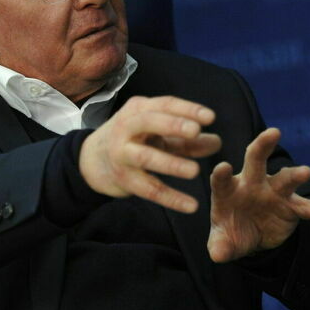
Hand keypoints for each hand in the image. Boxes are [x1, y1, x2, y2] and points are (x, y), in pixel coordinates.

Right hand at [80, 96, 220, 212]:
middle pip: (149, 122)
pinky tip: (191, 205)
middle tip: (195, 131)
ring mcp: (122, 154)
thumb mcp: (159, 135)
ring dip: (171, 164)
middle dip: (172, 125)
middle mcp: (127, 127)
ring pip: (146, 157)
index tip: (211, 117)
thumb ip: (187, 139)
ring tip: (195, 171)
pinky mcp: (123, 179)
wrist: (92, 160)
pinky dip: (171, 198)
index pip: (164, 104)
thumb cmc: (134, 140)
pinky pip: (148, 189)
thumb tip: (217, 142)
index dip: (187, 109)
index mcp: (139, 110)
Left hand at [207, 127, 309, 262]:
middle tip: (273, 132)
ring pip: (285, 179)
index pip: (222, 180)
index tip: (223, 167)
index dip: (222, 174)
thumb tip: (219, 255)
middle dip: (263, 145)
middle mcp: (252, 184)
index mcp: (228, 190)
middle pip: (256, 160)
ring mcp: (274, 192)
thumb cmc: (231, 233)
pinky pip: (307, 208)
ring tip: (306, 171)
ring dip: (295, 175)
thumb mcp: (223, 243)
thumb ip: (220, 248)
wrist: (254, 238)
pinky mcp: (292, 206)